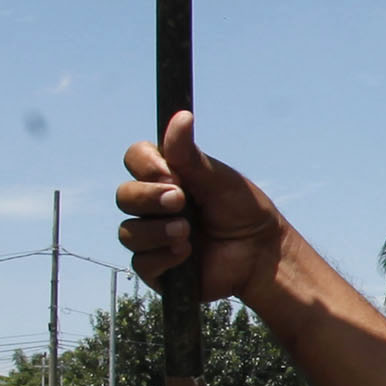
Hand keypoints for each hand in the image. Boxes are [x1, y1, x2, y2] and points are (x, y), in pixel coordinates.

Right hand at [117, 111, 287, 306]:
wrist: (261, 254)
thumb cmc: (243, 211)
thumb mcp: (217, 179)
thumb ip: (190, 154)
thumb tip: (181, 115)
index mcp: (167, 177)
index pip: (134, 159)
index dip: (146, 165)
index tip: (173, 172)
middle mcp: (154, 206)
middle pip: (123, 196)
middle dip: (148, 198)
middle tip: (181, 201)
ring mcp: (153, 238)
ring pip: (128, 232)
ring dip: (156, 230)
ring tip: (188, 230)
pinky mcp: (157, 269)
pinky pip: (141, 263)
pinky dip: (163, 256)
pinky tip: (187, 253)